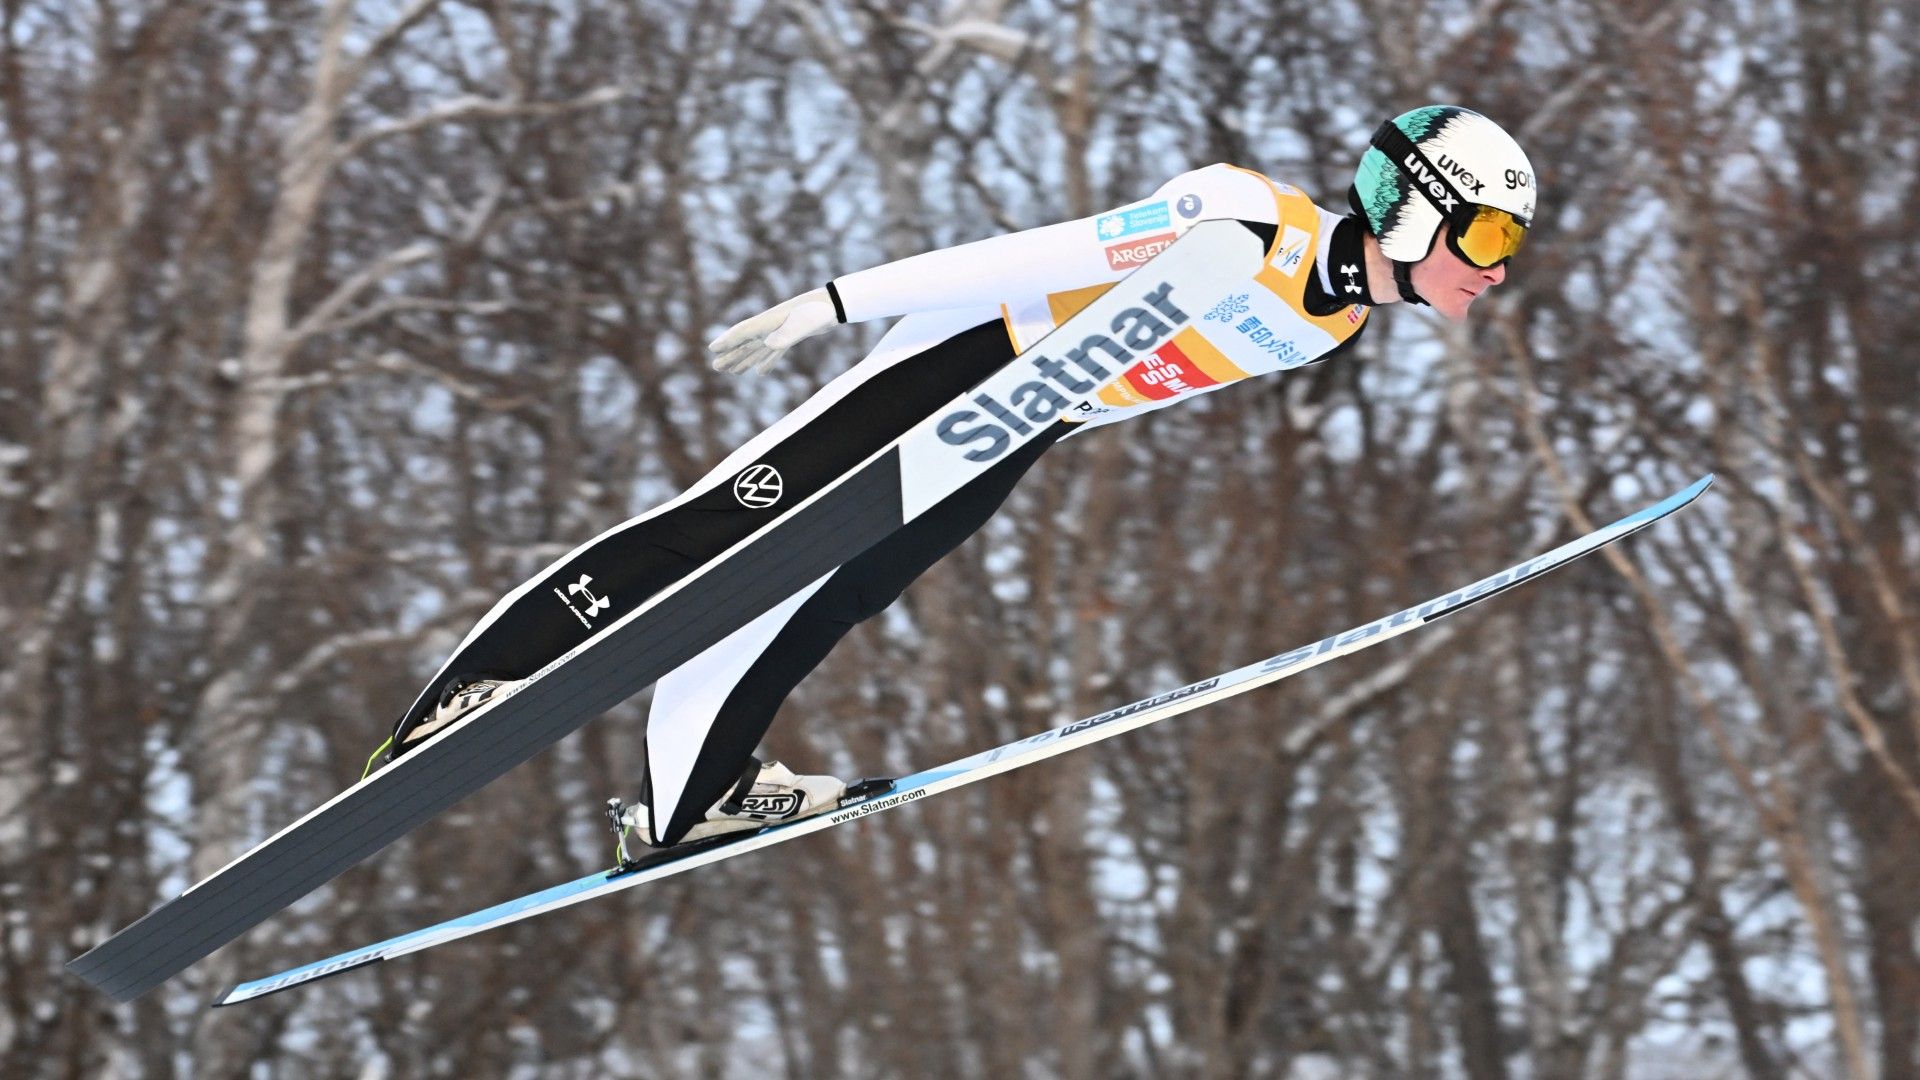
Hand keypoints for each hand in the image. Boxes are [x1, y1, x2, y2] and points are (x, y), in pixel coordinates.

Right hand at [709, 288, 837, 374]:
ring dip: (745, 360)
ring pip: (758, 348)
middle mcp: (771, 326)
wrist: (834, 306)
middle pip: (747, 342)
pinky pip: (775, 352)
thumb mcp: (804, 324)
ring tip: (732, 372)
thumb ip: (788, 333)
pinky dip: (767, 362)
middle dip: (731, 355)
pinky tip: (760, 373)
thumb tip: (772, 344)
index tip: (713, 349)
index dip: (728, 341)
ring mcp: (780, 331)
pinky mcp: (792, 336)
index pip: (744, 332)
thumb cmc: (819, 312)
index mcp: (770, 321)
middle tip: (716, 367)